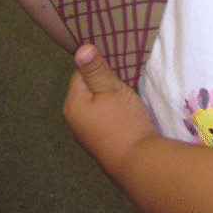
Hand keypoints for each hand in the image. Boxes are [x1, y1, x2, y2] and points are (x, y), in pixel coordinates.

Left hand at [63, 45, 158, 183]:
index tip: (116, 65)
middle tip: (125, 78)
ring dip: (112, 97)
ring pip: (99, 103)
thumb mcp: (111, 89)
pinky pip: (105, 117)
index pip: (80, 73)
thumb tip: (80, 48)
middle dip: (106, 82)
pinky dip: (115, 111)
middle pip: (89, 89)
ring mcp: (89, 134)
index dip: (98, 67)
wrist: (140, 163)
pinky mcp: (102, 142)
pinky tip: (128, 112)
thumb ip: (96, 69)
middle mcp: (75, 121)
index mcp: (73, 105)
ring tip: (128, 94)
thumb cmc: (123, 122)